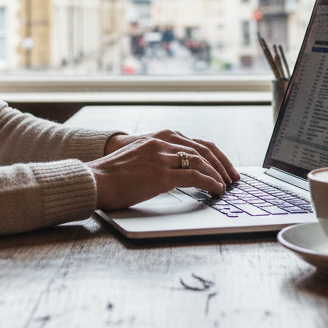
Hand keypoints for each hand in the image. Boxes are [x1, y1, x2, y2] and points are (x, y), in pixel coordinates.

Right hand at [89, 130, 239, 209]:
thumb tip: (174, 172)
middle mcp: (162, 142)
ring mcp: (162, 157)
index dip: (214, 155)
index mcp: (158, 138)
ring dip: (218, 174)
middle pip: (203, 149)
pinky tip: (216, 189)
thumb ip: (156, 159)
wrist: (94, 180)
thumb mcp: (137, 158)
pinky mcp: (161, 174)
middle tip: (233, 177)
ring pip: (201, 161)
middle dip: (222, 164)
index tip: (223, 166)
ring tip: (226, 185)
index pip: (195, 142)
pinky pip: (194, 176)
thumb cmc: (112, 175)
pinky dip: (210, 182)